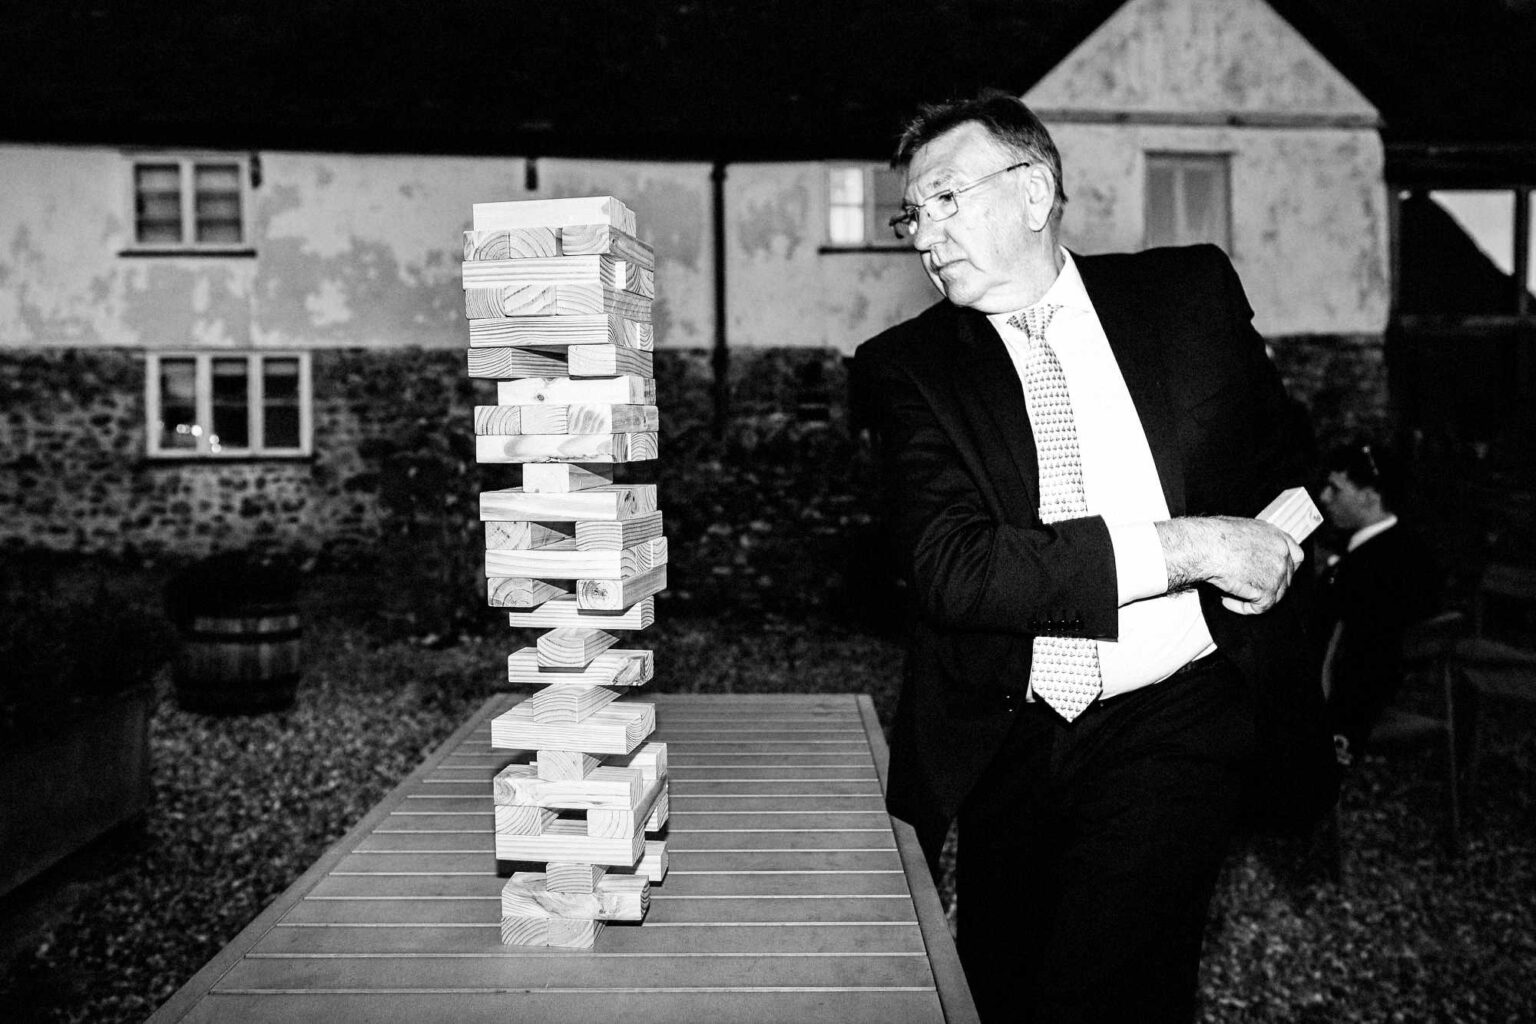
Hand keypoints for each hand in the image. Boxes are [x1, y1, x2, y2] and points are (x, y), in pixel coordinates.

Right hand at [1155, 515, 1304, 614]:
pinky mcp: (1267, 591)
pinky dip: (1242, 608)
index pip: (1295, 556)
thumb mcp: (1239, 529)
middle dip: (1267, 586)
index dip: (1285, 568)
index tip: (1273, 575)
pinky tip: (1227, 600)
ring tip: (1229, 593)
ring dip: (1252, 598)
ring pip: (1274, 596)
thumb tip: (1245, 553)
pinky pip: (1259, 608)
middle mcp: (1281, 553)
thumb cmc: (1212, 535)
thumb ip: (1252, 543)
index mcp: (1275, 536)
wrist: (1206, 546)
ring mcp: (1277, 572)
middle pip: (1286, 578)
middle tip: (1247, 588)